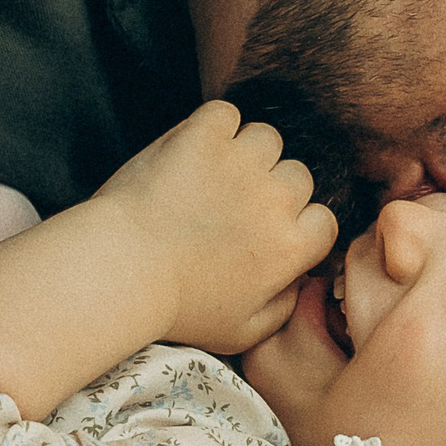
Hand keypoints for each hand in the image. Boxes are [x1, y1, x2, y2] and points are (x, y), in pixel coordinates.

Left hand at [91, 101, 337, 354]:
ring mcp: (241, 163)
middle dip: (269, 188)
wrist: (123, 270)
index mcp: (291, 247)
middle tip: (229, 205)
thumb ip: (283, 308)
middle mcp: (276, 199)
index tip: (267, 230)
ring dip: (244, 152)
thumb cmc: (177, 309)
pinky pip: (225, 112)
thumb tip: (299, 281)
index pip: (323, 219)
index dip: (297, 223)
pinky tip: (192, 149)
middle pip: (297, 175)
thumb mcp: (242, 333)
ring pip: (266, 138)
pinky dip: (210, 125)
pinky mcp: (203, 136)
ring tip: (210, 174)